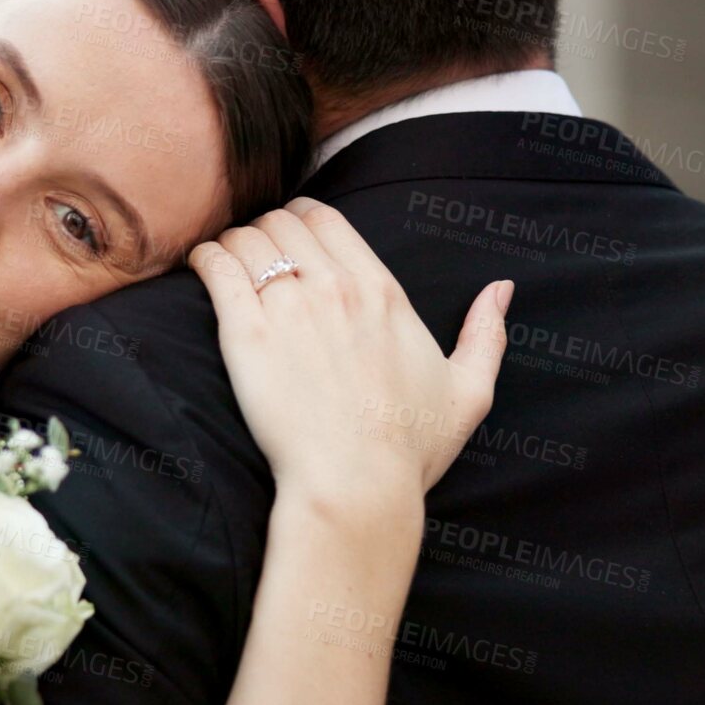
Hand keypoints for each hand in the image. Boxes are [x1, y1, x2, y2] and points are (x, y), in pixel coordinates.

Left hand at [189, 197, 511, 514]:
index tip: (288, 240)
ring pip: (247, 237)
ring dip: (233, 243)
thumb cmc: (408, 449)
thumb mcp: (468, 392)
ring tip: (224, 264)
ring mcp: (289, 306)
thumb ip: (486, 334)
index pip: (327, 219)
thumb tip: (502, 289)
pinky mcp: (246, 333)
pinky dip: (205, 259)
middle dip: (264, 230)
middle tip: (252, 255)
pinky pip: (217, 267)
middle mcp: (335, 287)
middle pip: (282, 221)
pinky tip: (202, 268)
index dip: (300, 220)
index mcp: (381, 291)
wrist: (355, 485)